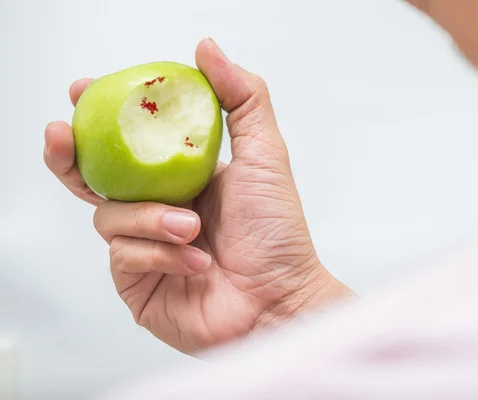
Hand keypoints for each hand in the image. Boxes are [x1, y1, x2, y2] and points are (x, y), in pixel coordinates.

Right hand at [44, 39, 350, 353]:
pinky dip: (158, 254)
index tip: (82, 92)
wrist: (279, 300)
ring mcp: (145, 246)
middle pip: (94, 177)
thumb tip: (207, 49)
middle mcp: (158, 209)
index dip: (100, 118)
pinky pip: (123, 256)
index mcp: (181, 177)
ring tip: (190, 228)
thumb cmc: (276, 232)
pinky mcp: (137, 283)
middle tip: (62, 135)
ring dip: (149, 218)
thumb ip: (241, 98)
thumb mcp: (264, 154)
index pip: (130, 143)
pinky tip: (194, 263)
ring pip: (109, 216)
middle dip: (70, 155)